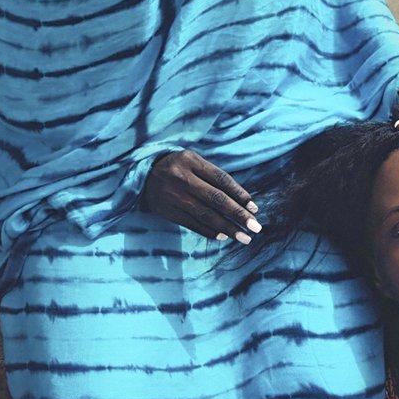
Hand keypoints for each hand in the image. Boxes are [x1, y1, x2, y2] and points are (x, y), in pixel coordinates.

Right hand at [144, 151, 260, 244]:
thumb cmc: (178, 167)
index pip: (221, 179)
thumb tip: (242, 201)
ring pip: (205, 214)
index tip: (254, 209)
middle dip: (238, 214)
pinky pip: (192, 223)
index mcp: (191, 161)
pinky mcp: (167, 211)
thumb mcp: (193, 162)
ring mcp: (173, 195)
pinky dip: (209, 231)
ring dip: (227, 228)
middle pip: (216, 199)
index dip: (240, 195)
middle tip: (256, 227)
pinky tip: (223, 236)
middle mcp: (182, 178)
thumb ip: (213, 177)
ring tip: (244, 237)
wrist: (142, 175)